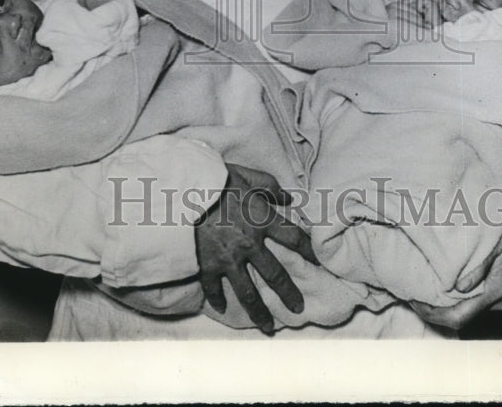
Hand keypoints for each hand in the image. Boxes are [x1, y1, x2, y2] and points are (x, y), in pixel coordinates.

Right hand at [194, 163, 317, 334]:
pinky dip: (218, 299)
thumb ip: (269, 186)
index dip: (309, 250)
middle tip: (299, 308)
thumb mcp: (247, 174)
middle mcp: (249, 244)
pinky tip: (222, 307)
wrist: (182, 192)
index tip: (319, 261)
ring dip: (259, 312)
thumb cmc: (215, 180)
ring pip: (248, 292)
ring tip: (268, 326)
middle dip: (289, 293)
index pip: (294, 238)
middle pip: (276, 274)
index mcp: (262, 220)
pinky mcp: (207, 266)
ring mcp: (228, 259)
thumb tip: (289, 198)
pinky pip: (214, 289)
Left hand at [408, 201, 501, 330]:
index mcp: (498, 290)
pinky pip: (480, 302)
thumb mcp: (495, 241)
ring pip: (471, 310)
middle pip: (463, 317)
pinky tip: (446, 286)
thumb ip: (479, 267)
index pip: (460, 317)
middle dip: (437, 311)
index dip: (434, 314)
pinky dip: (461, 299)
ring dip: (448, 304)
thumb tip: (458, 288)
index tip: (415, 303)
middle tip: (413, 297)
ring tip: (425, 289)